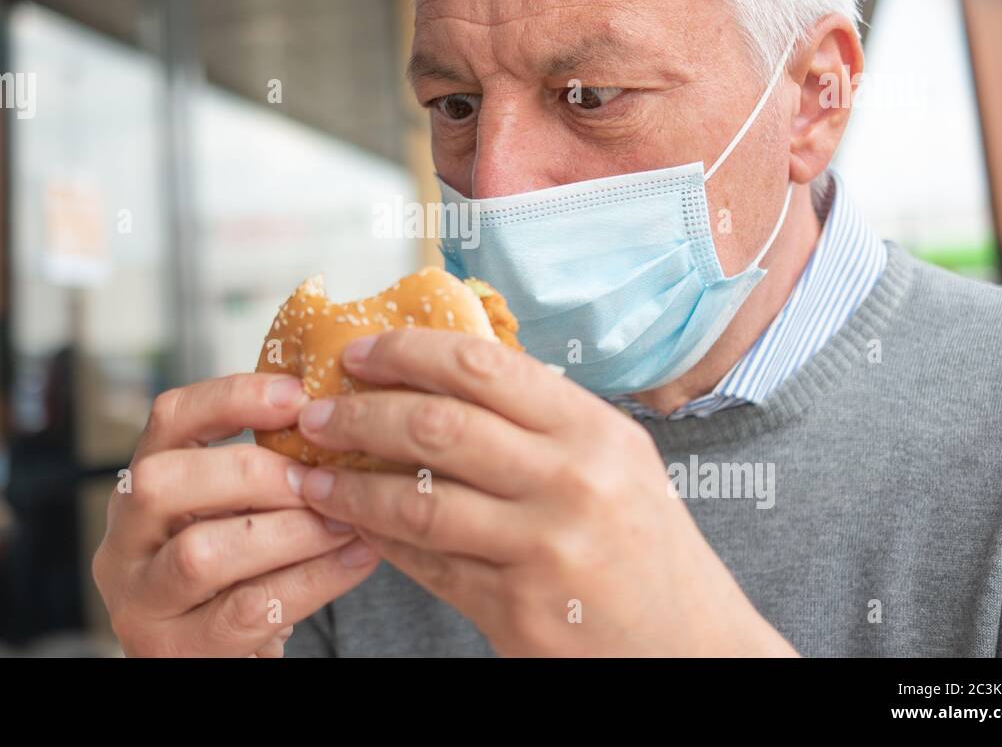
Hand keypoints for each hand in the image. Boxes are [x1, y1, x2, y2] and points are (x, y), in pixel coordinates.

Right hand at [92, 373, 379, 656]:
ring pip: (201, 552)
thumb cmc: (240, 572)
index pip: (168, 419)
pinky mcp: (177, 651)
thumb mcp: (238, 511)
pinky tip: (356, 559)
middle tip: (318, 477)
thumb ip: (264, 468)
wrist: (225, 658)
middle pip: (164, 482)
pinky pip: (246, 609)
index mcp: (141, 486)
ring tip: (343, 521)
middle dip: (252, 471)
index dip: (230, 398)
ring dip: (287, 530)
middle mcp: (124, 541)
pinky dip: (311, 579)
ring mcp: (141, 601)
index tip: (296, 394)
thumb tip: (336, 410)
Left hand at [291, 329, 796, 656]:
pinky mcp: (518, 611)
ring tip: (311, 476)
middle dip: (359, 415)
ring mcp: (544, 550)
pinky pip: (427, 566)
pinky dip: (381, 543)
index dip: (406, 352)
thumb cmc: (643, 545)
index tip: (358, 353)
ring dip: (349, 486)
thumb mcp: (613, 460)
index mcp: (593, 431)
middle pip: (436, 427)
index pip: (482, 366)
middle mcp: (572, 482)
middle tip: (316, 412)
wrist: (690, 649)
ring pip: (416, 502)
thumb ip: (539, 418)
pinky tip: (354, 528)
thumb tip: (438, 371)